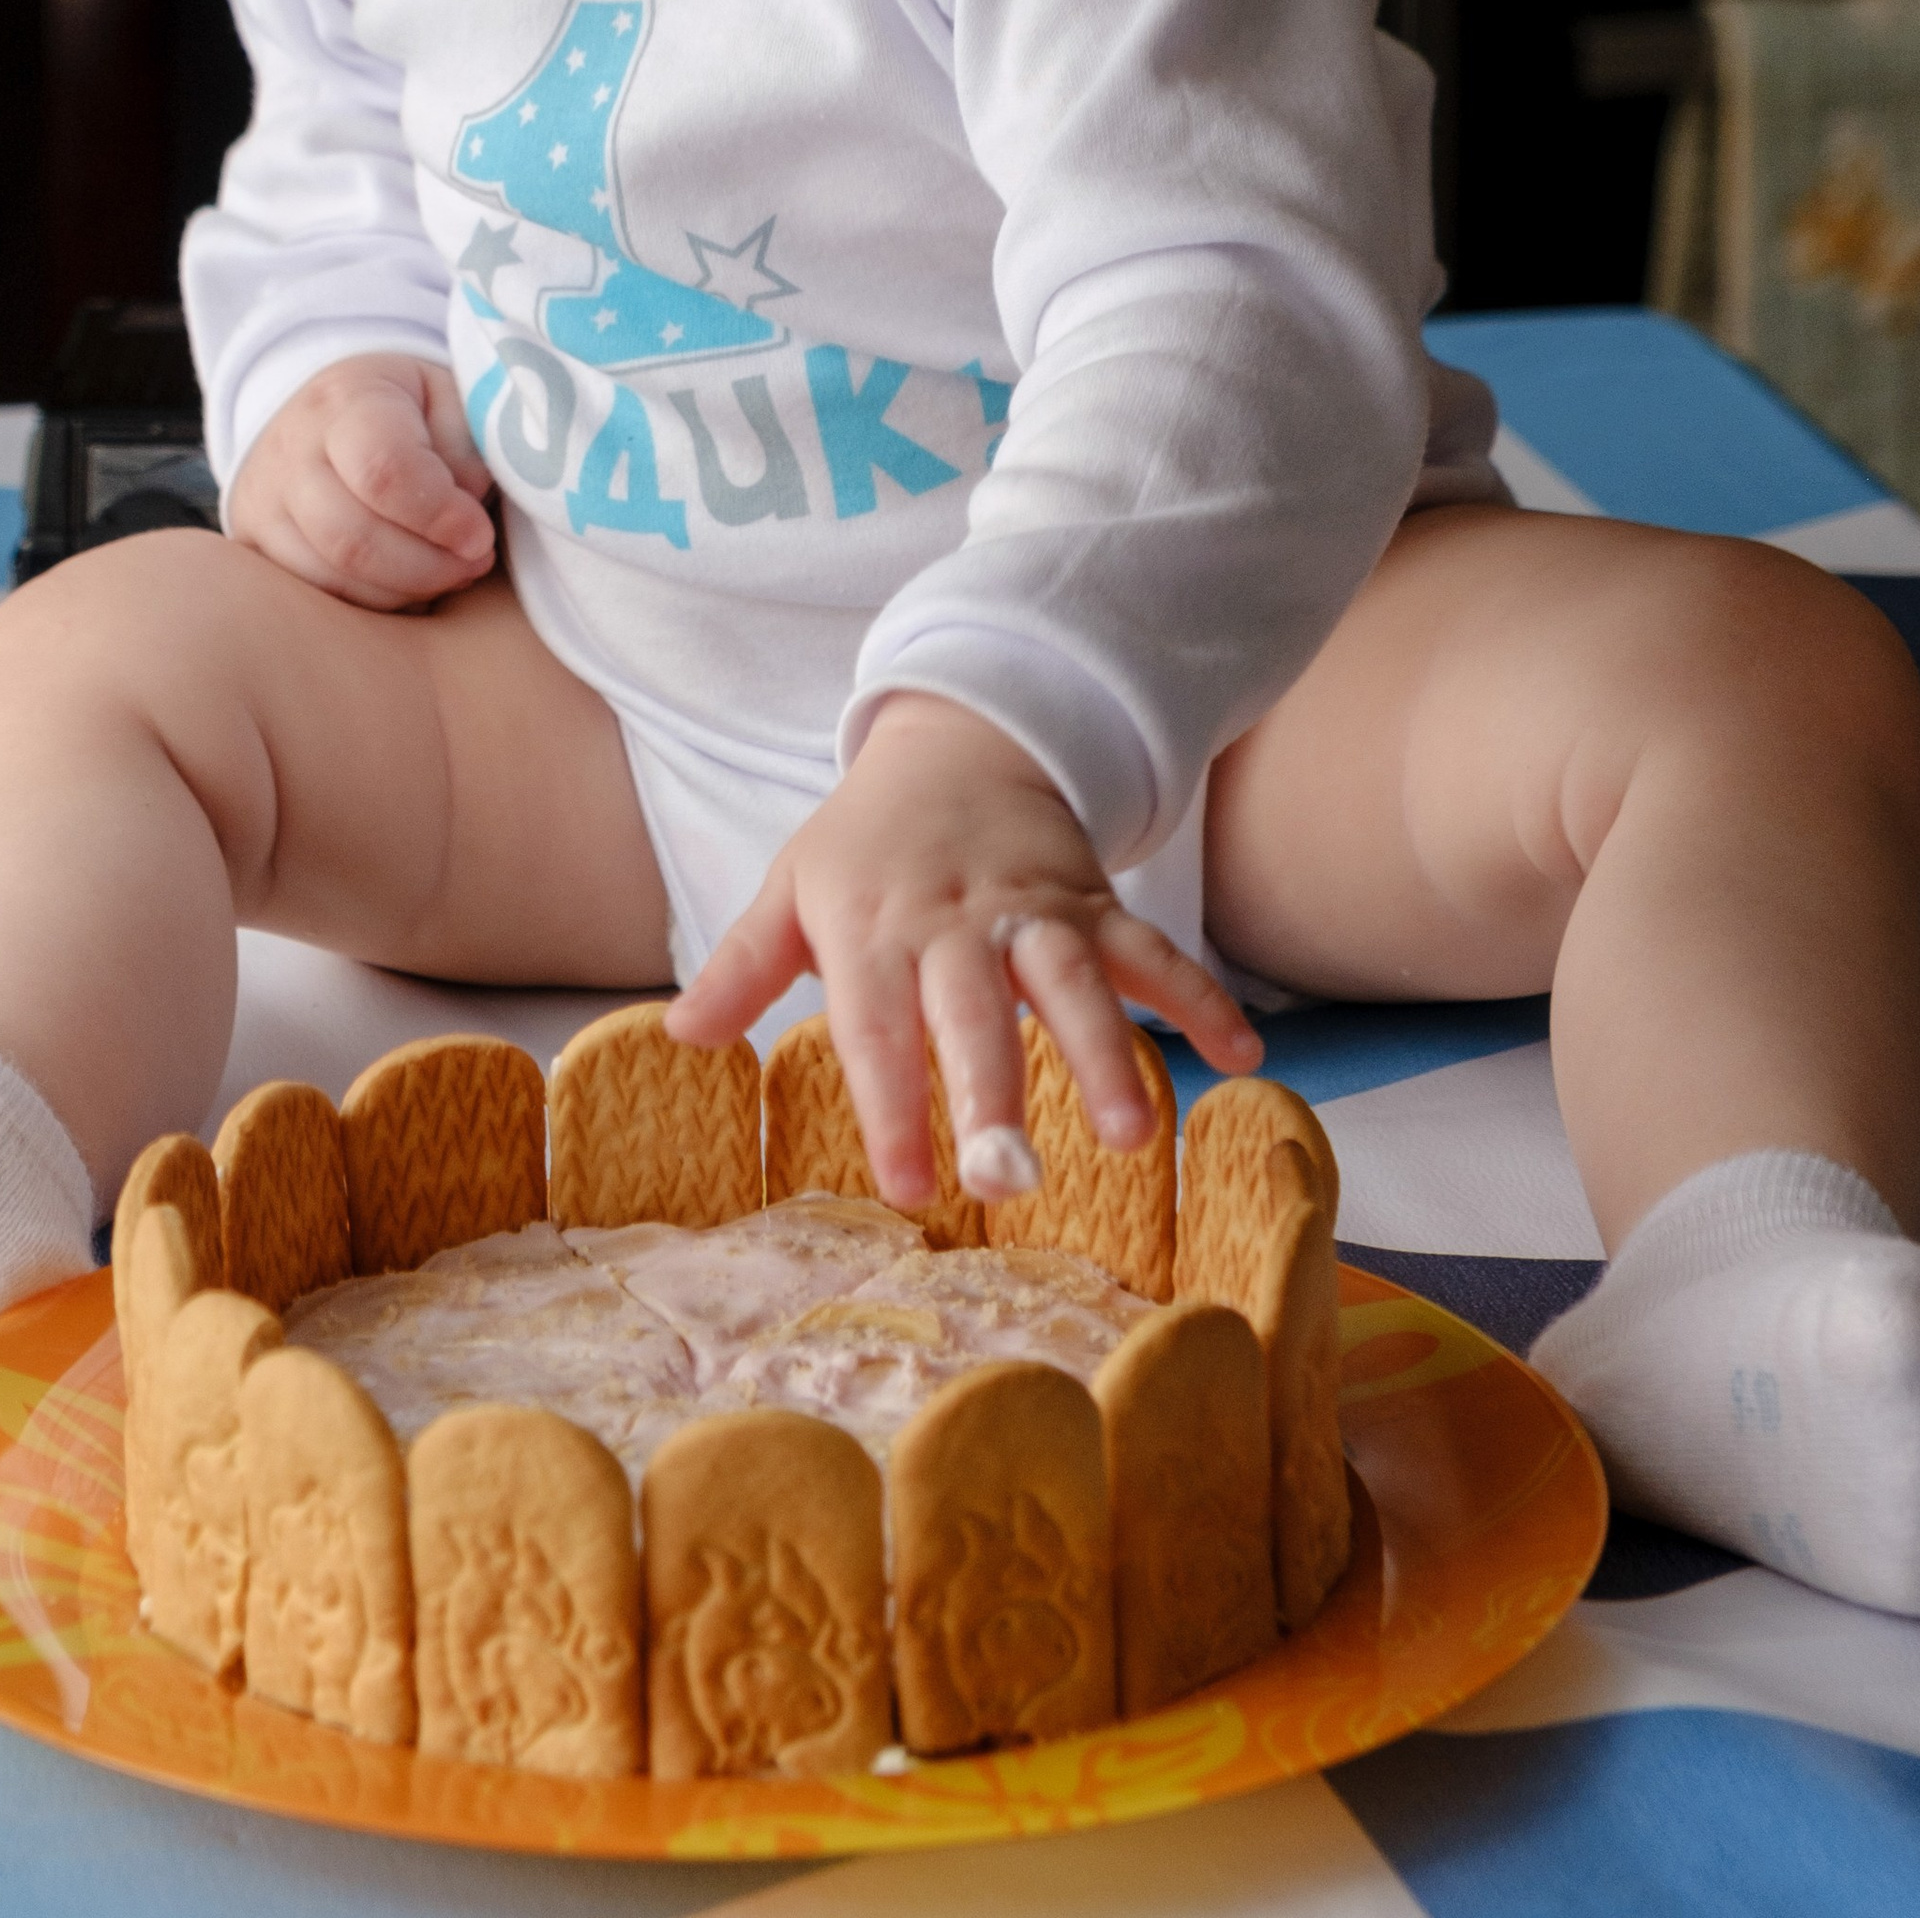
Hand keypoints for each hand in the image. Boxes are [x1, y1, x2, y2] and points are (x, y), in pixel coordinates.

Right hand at [227, 353, 495, 609]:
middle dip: (429, 567)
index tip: (480, 536)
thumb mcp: (448, 399)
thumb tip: (465, 518)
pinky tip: (405, 583)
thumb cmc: (405, 410)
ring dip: (405, 592)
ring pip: (333, 579)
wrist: (323, 415)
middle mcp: (290, 451)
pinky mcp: (256, 548)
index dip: (440, 515)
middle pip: (352, 539)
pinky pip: (315, 599)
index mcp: (344, 400)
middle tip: (473, 564)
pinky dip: (371, 605)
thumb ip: (466, 450)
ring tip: (445, 572)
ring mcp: (262, 504)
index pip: (383, 469)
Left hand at [664, 691, 1260, 1204]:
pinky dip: (1201, 998)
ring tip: (1133, 1133)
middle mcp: (955, 923)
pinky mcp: (1093, 903)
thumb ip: (740, 965)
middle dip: (997, 1093)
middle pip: (977, 1012)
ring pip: (1074, 981)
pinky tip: (1243, 1057)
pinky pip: (1152, 951)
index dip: (893, 1105)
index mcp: (874, 928)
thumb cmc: (866, 839)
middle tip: (1013, 1178)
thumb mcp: (791, 886)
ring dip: (1104, 1053)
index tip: (908, 1183)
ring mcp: (1033, 912)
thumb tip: (675, 1037)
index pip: (878, 1027)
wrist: (960, 737)